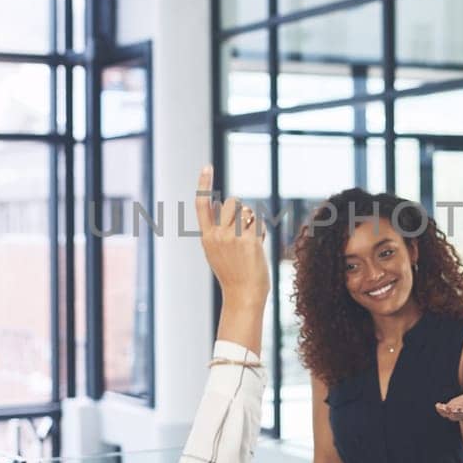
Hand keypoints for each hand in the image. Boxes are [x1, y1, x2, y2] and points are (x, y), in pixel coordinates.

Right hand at [195, 165, 269, 307]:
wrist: (243, 295)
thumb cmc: (233, 273)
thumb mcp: (216, 250)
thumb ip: (216, 227)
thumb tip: (217, 201)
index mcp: (206, 237)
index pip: (202, 204)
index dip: (204, 184)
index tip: (207, 166)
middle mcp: (217, 235)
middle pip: (231, 202)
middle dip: (241, 209)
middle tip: (244, 229)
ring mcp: (232, 238)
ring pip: (247, 211)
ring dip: (252, 220)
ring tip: (250, 240)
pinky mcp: (248, 241)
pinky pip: (258, 222)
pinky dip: (261, 231)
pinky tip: (258, 245)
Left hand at [436, 387, 462, 423]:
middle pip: (461, 415)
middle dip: (456, 412)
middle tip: (452, 409)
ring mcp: (458, 413)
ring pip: (451, 415)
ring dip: (446, 412)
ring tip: (441, 407)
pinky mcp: (451, 409)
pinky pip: (445, 412)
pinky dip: (441, 410)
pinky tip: (437, 405)